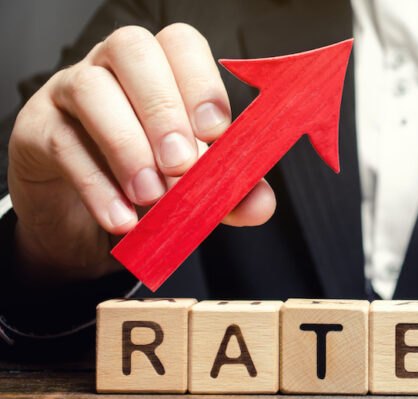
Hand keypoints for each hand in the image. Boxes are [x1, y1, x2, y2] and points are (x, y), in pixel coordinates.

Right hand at [8, 24, 275, 282]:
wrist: (85, 203)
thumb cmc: (149, 173)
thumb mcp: (195, 183)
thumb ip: (229, 190)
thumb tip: (261, 204)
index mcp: (163, 66)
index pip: (181, 43)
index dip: (201, 82)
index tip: (216, 132)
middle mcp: (116, 65)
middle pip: (133, 51)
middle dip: (164, 110)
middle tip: (183, 165)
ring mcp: (71, 89)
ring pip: (91, 89)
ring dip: (128, 146)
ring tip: (152, 195)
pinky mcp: (39, 128)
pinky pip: (63, 144)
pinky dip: (97, 186)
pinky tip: (122, 217)